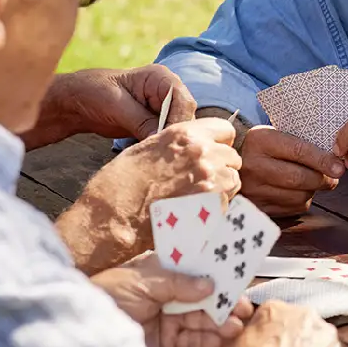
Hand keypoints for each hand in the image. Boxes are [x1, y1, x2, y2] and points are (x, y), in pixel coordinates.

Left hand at [27, 65, 195, 149]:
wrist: (75, 102)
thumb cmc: (93, 93)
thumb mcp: (117, 106)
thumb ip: (142, 122)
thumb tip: (162, 140)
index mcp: (161, 78)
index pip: (184, 101)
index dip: (179, 122)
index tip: (168, 141)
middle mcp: (167, 92)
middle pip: (185, 117)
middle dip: (176, 135)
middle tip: (165, 155)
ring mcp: (162, 109)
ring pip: (178, 130)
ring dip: (169, 144)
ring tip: (158, 159)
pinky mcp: (154, 124)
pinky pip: (165, 138)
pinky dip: (160, 148)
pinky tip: (153, 158)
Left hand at [90, 252, 253, 346]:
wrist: (83, 333)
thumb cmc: (106, 295)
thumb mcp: (142, 280)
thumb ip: (178, 282)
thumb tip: (209, 285)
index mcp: (159, 272)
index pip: (193, 269)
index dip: (215, 271)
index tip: (237, 274)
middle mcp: (166, 295)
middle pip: (202, 298)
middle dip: (224, 301)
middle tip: (244, 306)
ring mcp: (166, 320)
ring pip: (200, 321)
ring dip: (220, 323)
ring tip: (235, 325)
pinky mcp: (165, 345)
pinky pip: (190, 343)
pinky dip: (206, 342)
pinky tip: (220, 340)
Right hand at [116, 116, 242, 208]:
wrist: (113, 217)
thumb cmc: (122, 183)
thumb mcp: (148, 147)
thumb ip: (178, 144)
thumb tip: (193, 146)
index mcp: (186, 134)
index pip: (225, 129)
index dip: (219, 142)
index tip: (211, 153)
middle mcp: (203, 153)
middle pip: (232, 157)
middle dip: (221, 167)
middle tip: (201, 180)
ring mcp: (211, 180)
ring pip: (233, 180)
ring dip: (222, 188)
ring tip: (198, 197)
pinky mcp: (213, 206)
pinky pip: (227, 204)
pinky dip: (216, 208)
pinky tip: (195, 212)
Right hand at [239, 126, 342, 217]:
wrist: (231, 162)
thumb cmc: (263, 147)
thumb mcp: (275, 134)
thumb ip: (301, 143)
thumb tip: (335, 160)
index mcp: (260, 140)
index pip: (298, 151)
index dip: (322, 161)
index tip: (339, 168)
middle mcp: (254, 165)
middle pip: (299, 178)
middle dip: (322, 179)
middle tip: (333, 177)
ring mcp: (253, 189)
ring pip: (298, 197)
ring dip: (313, 191)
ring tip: (313, 182)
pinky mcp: (257, 207)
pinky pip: (291, 209)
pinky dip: (301, 201)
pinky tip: (298, 191)